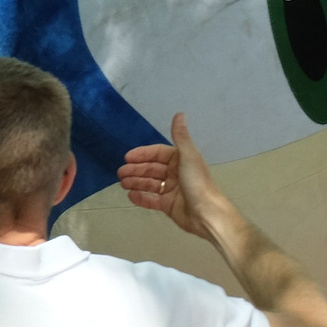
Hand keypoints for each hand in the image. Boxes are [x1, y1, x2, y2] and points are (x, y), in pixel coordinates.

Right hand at [118, 111, 226, 240]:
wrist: (206, 213)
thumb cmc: (197, 182)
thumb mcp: (188, 156)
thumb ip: (180, 136)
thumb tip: (179, 113)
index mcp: (181, 160)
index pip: (158, 154)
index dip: (143, 154)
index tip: (127, 157)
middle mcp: (176, 174)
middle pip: (151, 169)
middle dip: (136, 170)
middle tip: (120, 173)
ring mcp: (171, 190)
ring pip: (149, 184)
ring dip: (135, 182)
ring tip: (122, 184)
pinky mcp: (168, 205)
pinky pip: (151, 200)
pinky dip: (141, 197)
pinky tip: (130, 196)